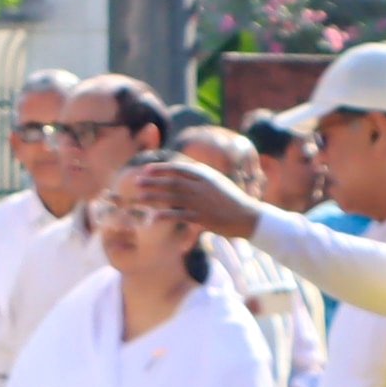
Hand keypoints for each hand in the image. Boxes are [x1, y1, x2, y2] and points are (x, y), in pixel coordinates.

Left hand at [124, 153, 262, 239]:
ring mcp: (202, 202)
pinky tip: (153, 216)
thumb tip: (182, 175)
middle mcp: (202, 187)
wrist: (249, 217)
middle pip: (172, 182)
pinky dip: (165, 215)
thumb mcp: (217, 183)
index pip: (179, 169)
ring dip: (154, 197)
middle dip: (153, 181)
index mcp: (206, 176)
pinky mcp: (202, 217)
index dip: (162, 169)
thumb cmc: (231, 200)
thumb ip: (200, 179)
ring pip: (172, 197)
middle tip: (136, 181)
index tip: (147, 170)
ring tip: (138, 197)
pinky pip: (179, 215)